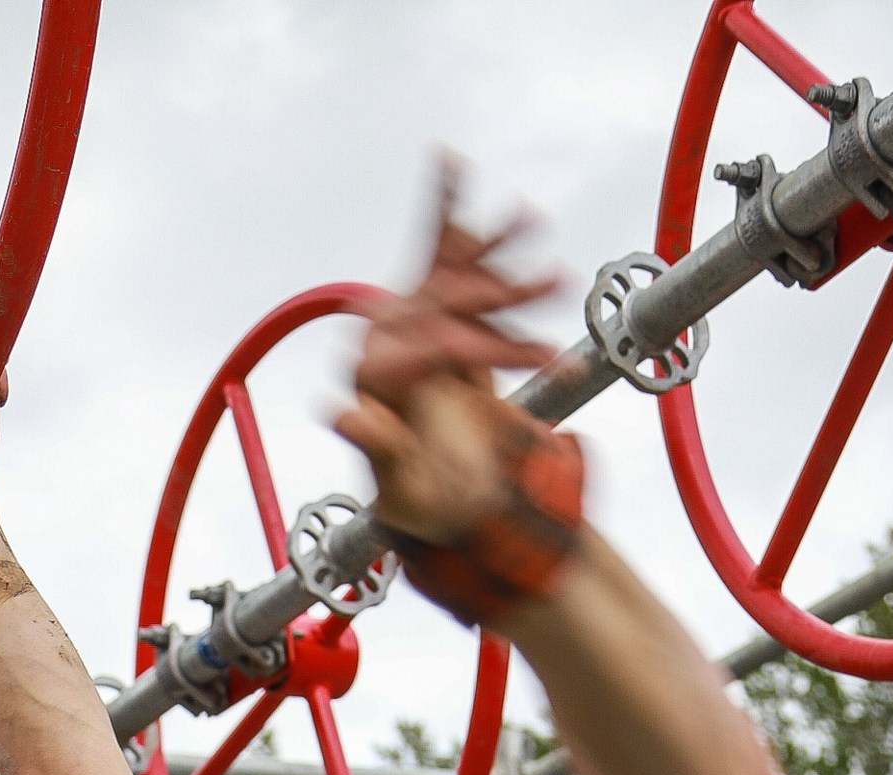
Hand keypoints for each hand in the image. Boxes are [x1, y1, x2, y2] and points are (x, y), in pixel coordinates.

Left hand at [336, 169, 560, 549]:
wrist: (436, 489)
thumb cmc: (422, 495)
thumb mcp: (401, 484)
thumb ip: (375, 444)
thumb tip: (334, 410)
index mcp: (371, 378)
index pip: (427, 346)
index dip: (482, 349)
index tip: (537, 356)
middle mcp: (381, 338)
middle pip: (443, 301)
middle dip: (505, 294)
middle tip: (558, 283)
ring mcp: (406, 318)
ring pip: (449, 269)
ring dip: (500, 249)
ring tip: (538, 219)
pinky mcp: (427, 306)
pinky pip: (437, 249)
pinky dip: (447, 207)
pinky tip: (446, 160)